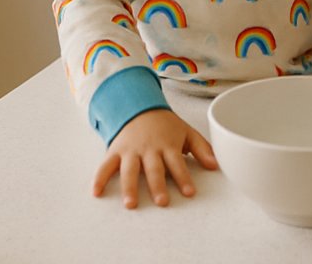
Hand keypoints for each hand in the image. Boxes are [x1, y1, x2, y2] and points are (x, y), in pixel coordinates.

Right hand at [93, 108, 217, 208]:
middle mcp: (149, 149)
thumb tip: (216, 165)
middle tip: (162, 202)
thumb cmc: (166, 125)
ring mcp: (131, 150)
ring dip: (129, 187)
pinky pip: (106, 165)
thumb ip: (202, 149)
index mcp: (168, 145)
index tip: (189, 192)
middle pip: (154, 169)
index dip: (183, 178)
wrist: (140, 107)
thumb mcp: (186, 132)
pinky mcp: (115, 151)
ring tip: (131, 204)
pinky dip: (99, 178)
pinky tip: (96, 193)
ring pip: (130, 169)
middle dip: (158, 185)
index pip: (177, 163)